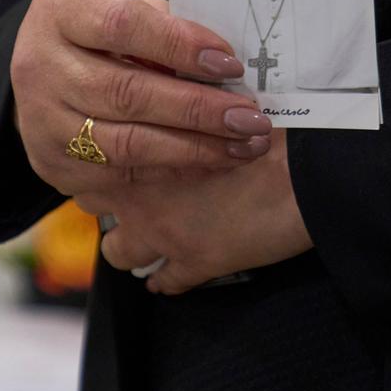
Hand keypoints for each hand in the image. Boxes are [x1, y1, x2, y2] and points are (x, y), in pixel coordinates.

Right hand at [11, 0, 273, 200]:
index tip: (230, 63)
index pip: (123, 26)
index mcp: (58, 13)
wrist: (41, 73)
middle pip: (126, 92)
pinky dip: (174, 169)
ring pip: (126, 143)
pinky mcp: (53, 164)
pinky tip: (212, 160)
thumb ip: (165, 25)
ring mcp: (41, 121)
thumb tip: (228, 61)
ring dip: (194, 147)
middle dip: (198, 108)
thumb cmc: (95, 33)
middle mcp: (38, 67)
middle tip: (250, 116)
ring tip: (243, 144)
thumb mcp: (119, 6)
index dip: (180, 45)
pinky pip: (123, 174)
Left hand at [88, 130, 313, 292]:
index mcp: (136, 152)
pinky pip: (167, 281)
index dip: (98, 159)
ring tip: (147, 239)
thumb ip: (172, 116)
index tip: (110, 156)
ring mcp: (164, 235)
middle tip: (129, 192)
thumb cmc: (260, 125)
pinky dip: (167, 280)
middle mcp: (139, 196)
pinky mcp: (198, 263)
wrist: (302, 166)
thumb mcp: (204, 109)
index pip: (87, 159)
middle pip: (93, 204)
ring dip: (131, 246)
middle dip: (108, 201)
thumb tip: (166, 108)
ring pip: (120, 253)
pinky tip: (172, 275)